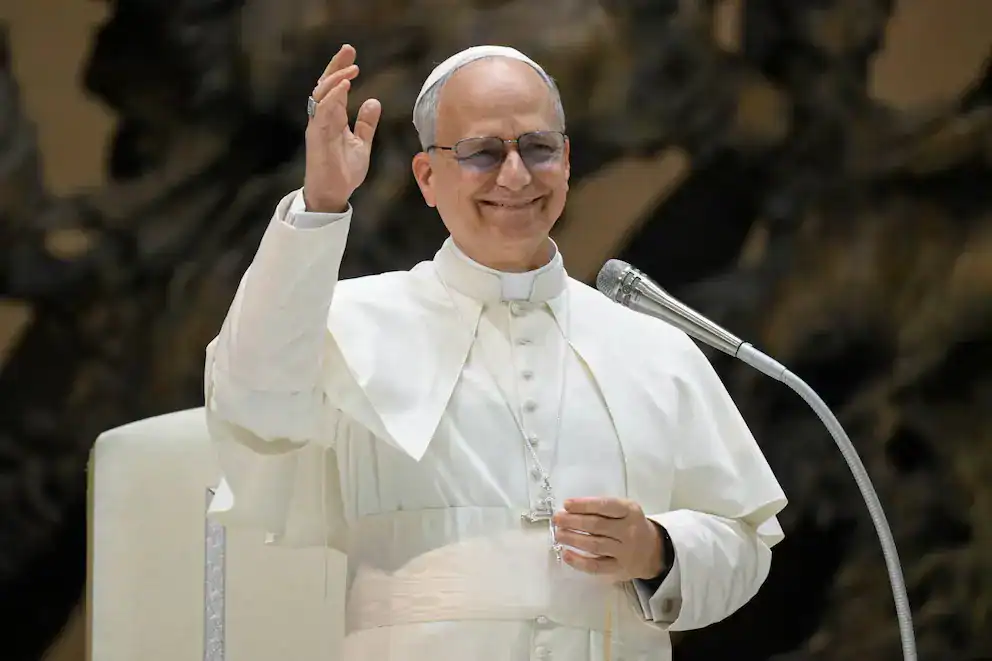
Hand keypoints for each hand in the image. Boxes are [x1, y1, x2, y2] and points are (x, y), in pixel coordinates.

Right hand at [304, 44, 381, 212]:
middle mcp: (323, 119)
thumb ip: (366, 124)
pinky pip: (322, 112)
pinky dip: (332, 97)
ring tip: (351, 69)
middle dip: (335, 66)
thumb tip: (373, 101)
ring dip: (336, 79)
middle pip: (325, 85)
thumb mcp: (361, 144)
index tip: (351, 55)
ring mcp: (318, 127)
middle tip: (348, 50)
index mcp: (333, 118)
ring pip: (321, 95)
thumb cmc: (343, 171)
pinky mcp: (317, 137)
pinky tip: (344, 87)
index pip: (335, 88)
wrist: (333, 194)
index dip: (341, 70)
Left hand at [552, 497, 665, 580]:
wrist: (654, 551)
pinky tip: (566, 554)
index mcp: (630, 511)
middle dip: (573, 521)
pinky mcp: (620, 569)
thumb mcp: (625, 510)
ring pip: (595, 545)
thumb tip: (570, 510)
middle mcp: (629, 531)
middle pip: (597, 526)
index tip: (566, 504)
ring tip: (558, 534)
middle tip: (557, 519)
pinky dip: (579, 561)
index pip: (605, 506)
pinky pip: (597, 566)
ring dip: (573, 539)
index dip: (584, 505)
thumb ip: (603, 508)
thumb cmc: (631, 525)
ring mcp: (625, 551)